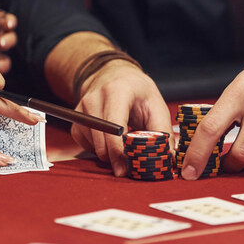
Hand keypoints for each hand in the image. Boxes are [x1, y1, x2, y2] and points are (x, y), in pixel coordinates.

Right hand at [70, 60, 172, 176]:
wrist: (115, 76)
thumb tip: (167, 156)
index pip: (113, 125)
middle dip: (116, 157)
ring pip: (94, 146)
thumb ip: (162, 130)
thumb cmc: (138, 92)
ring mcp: (82, 109)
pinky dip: (100, 149)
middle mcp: (94, 98)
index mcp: (117, 91)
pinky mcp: (76, 120)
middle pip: (101, 140)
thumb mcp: (156, 105)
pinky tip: (111, 140)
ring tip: (124, 145)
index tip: (128, 167)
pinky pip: (86, 145)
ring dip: (110, 154)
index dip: (119, 149)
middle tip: (131, 165)